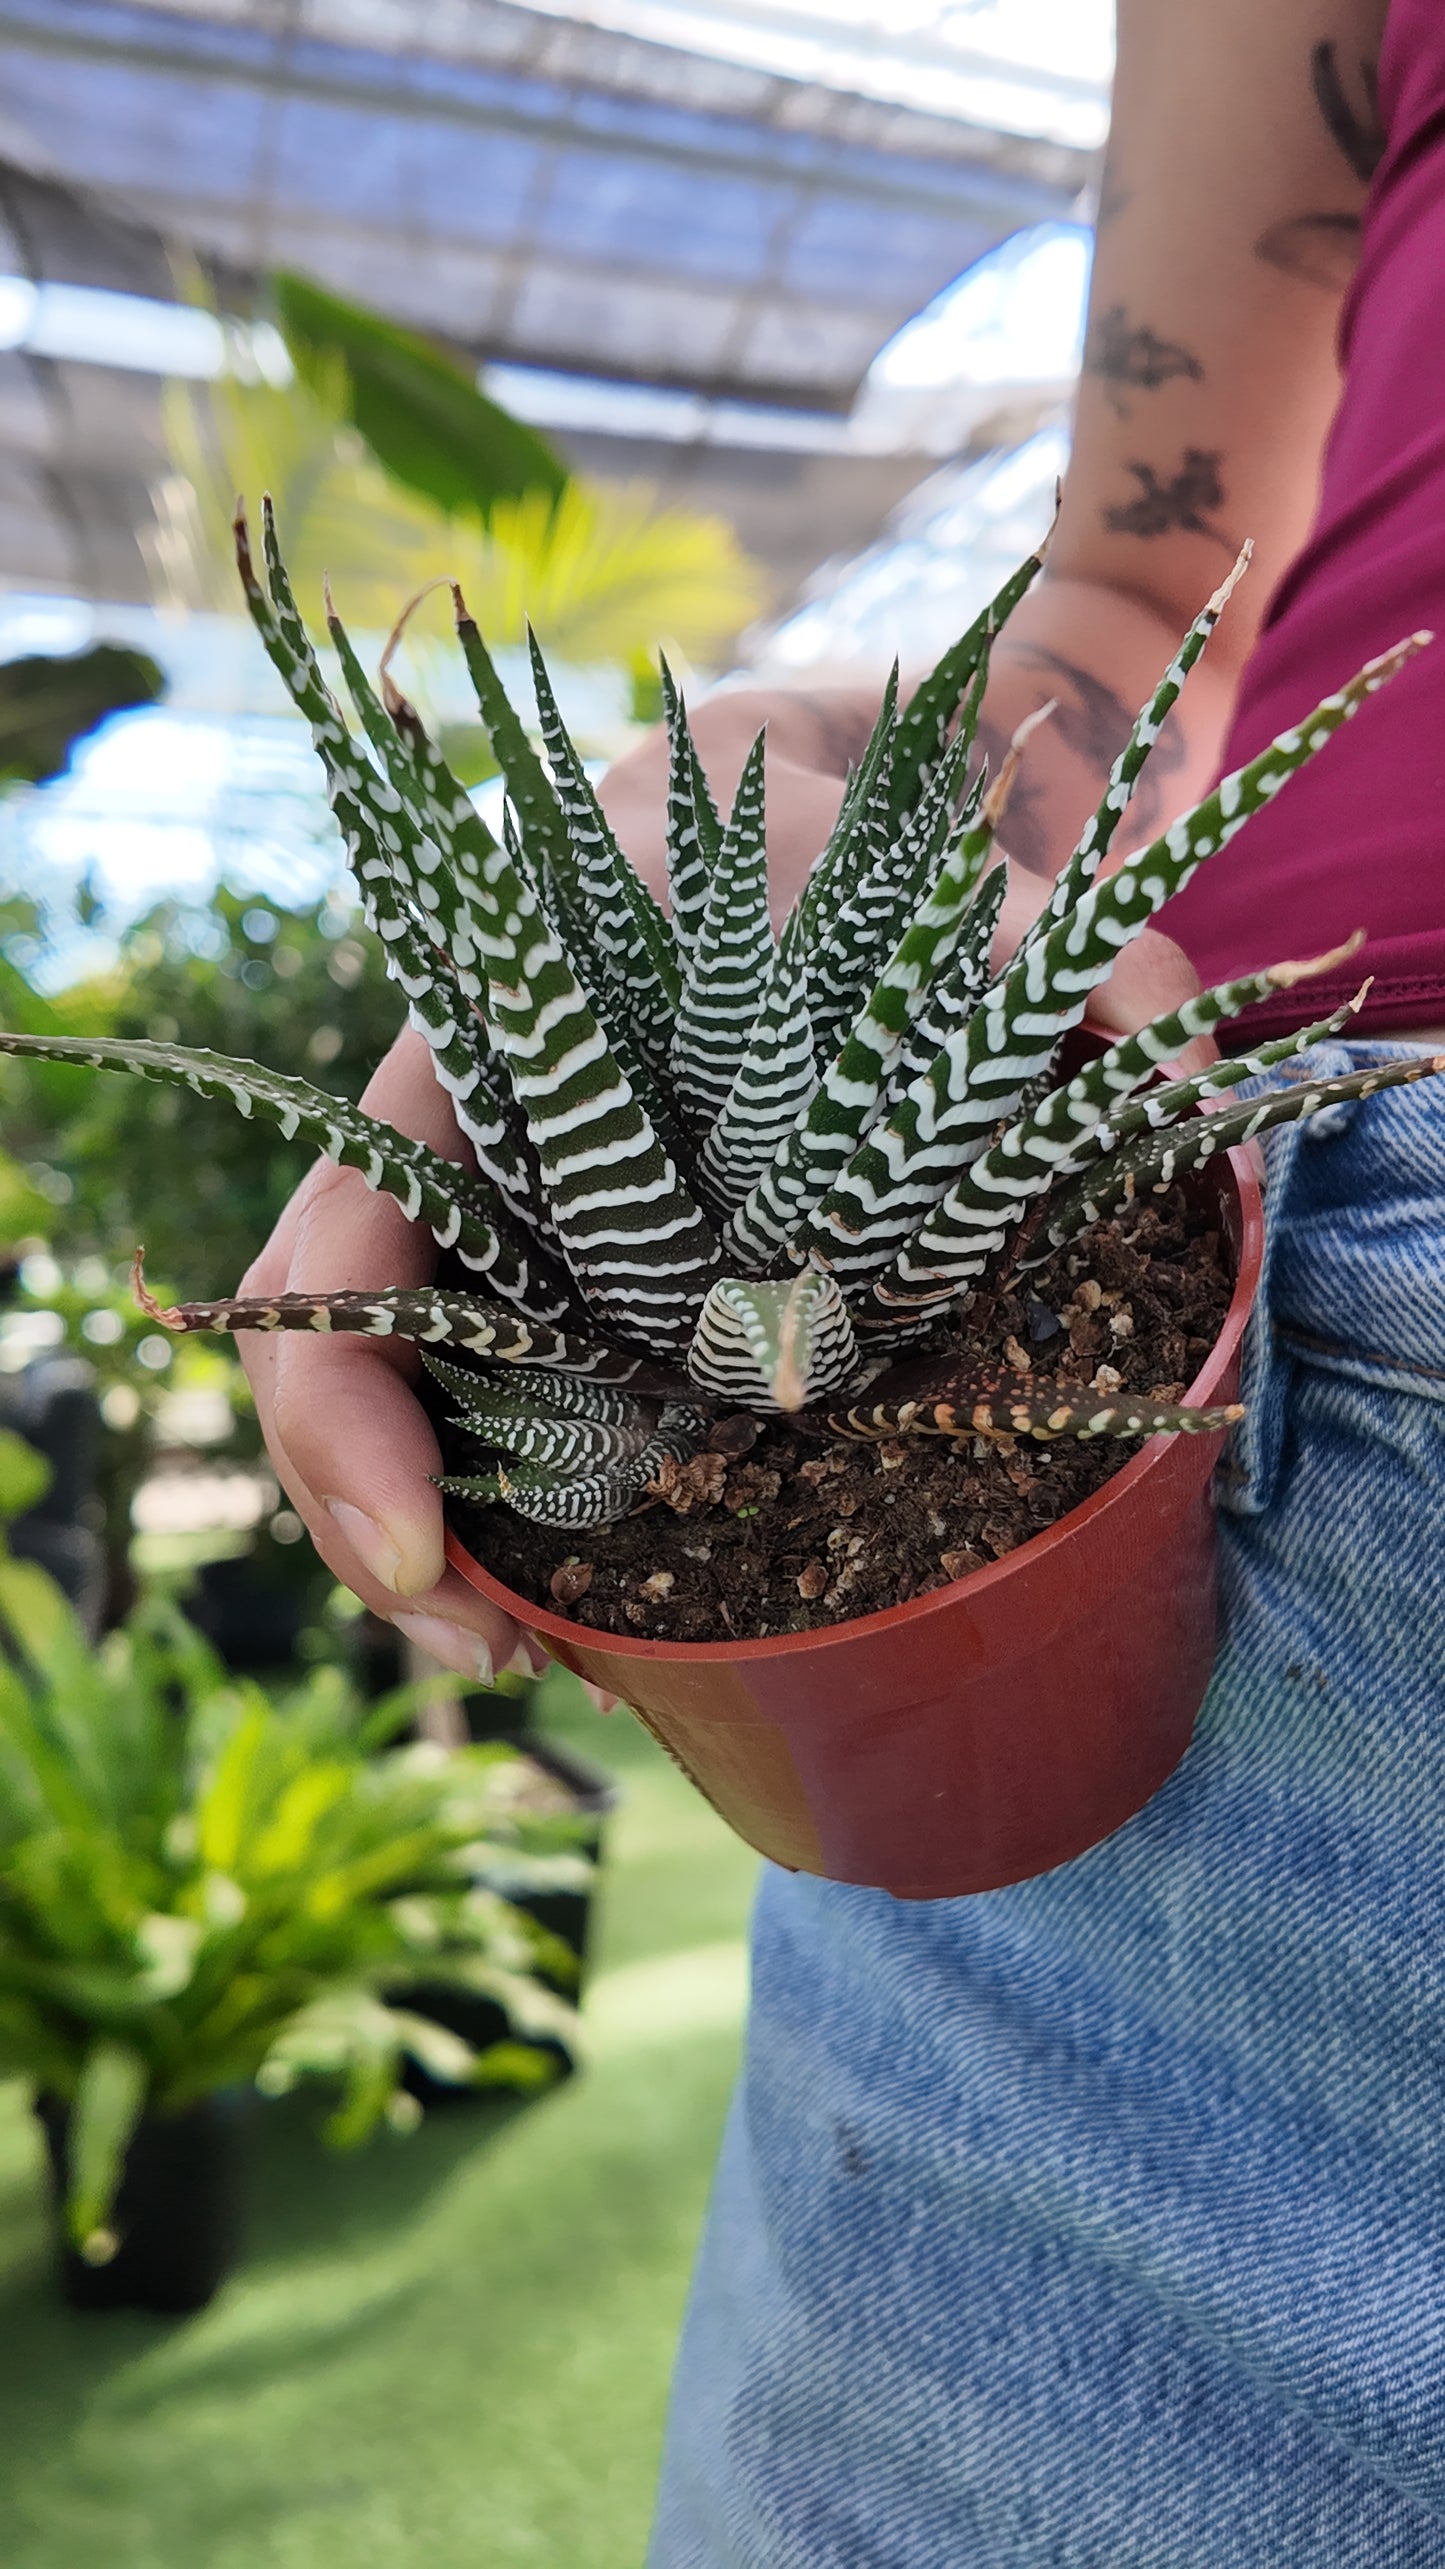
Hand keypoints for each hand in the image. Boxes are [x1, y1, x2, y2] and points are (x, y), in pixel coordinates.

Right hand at [241, 685, 1203, 1675]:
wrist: (802, 810)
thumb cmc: (831, 826)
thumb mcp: (913, 857)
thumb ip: (1039, 940)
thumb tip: (1169, 1046)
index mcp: (490, 1049)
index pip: (346, 1234)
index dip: (344, 1404)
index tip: (419, 1551)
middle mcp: (470, 1149)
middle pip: (342, 1355)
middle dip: (380, 1529)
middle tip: (498, 1658)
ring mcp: (518, 1222)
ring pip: (418, 1398)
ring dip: (450, 1549)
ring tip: (556, 1663)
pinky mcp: (586, 1278)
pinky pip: (517, 1405)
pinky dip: (539, 1517)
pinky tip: (613, 1600)